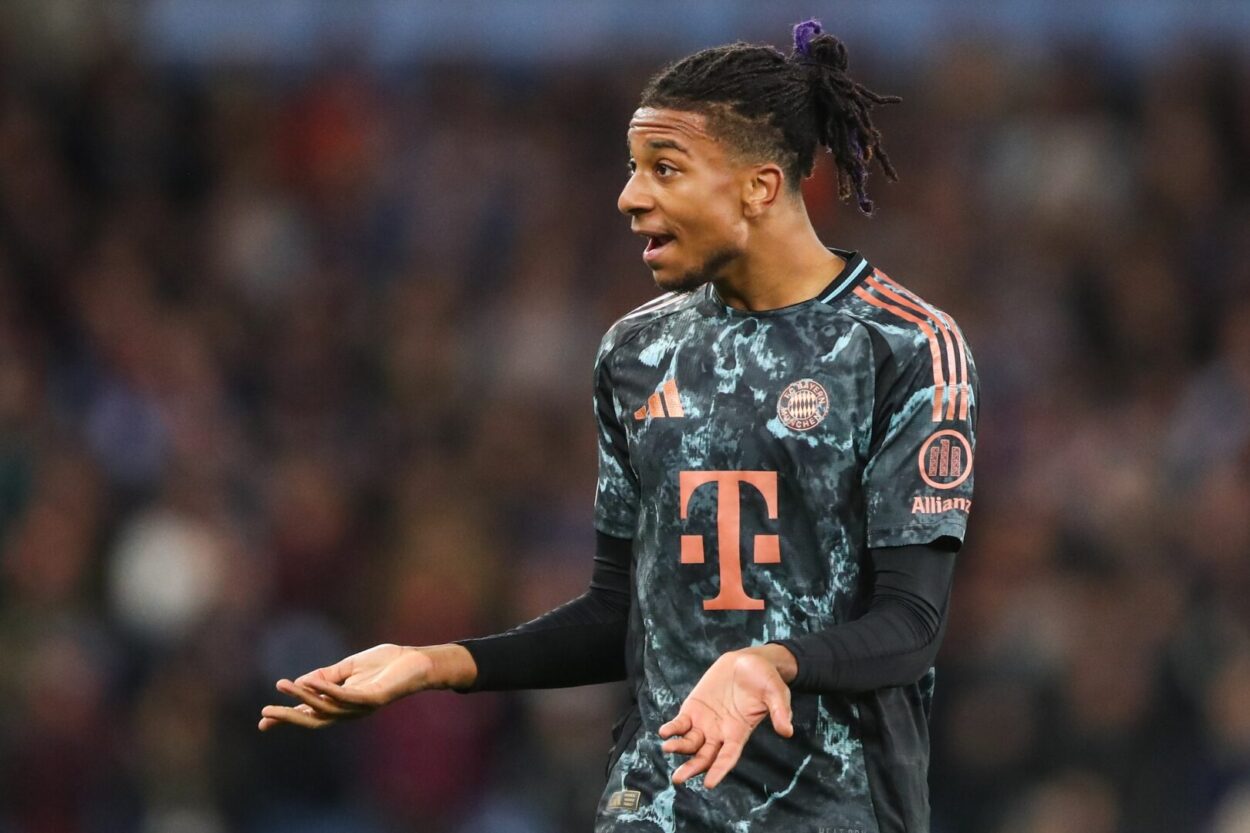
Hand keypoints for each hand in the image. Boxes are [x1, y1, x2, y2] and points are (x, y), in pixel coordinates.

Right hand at [258, 643, 440, 730]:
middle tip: (265, 714)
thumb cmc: (386, 664)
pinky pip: (345, 696)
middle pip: (313, 719)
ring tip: (284, 685)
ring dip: (303, 696)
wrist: (417, 662)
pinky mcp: (373, 698)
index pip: (309, 713)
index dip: (287, 717)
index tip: (263, 721)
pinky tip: (311, 683)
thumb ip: (327, 675)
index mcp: (342, 703)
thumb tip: (300, 683)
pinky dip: (326, 690)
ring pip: (325, 707)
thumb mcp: (350, 667)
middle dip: (289, 717)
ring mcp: (360, 706)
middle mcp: (349, 710)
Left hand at [658, 645, 795, 788]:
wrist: (748, 661)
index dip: (719, 770)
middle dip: (692, 768)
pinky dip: (672, 728)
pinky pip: (680, 723)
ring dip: (678, 748)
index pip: (728, 757)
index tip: (709, 784)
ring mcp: (705, 721)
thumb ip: (780, 711)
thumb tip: (787, 731)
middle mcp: (720, 732)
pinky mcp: (693, 707)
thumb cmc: (765, 680)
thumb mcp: (778, 693)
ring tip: (667, 749)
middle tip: (678, 778)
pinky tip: (664, 732)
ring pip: (690, 742)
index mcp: (739, 733)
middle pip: (704, 756)